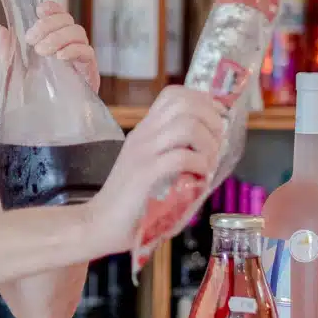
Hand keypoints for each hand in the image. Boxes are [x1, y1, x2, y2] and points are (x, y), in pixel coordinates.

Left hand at [0, 1, 99, 93]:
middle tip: (32, 39)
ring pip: (78, 32)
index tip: (40, 10)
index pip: (59, 15)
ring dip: (58, 37)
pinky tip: (60, 57)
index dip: (52, 8)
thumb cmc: (35, 93)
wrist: (49, 119)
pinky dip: (73, 50)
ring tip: (43, 51)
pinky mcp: (90, 71)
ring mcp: (80, 57)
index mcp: (55, 40)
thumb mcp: (15, 70)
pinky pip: (87, 52)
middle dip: (49, 25)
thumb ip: (8, 50)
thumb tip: (2, 29)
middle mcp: (70, 45)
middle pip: (68, 20)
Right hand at [86, 86, 225, 256]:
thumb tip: (213, 154)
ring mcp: (143, 152)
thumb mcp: (152, 168)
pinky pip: (181, 157)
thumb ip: (174, 155)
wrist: (99, 223)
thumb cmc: (131, 202)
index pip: (174, 95)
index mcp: (145, 130)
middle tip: (217, 144)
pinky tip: (199, 178)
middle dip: (212, 120)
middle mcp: (143, 134)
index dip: (203, 102)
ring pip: (186, 125)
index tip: (217, 122)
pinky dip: (199, 165)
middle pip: (184, 103)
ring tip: (208, 163)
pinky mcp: (145, 173)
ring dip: (208, 143)